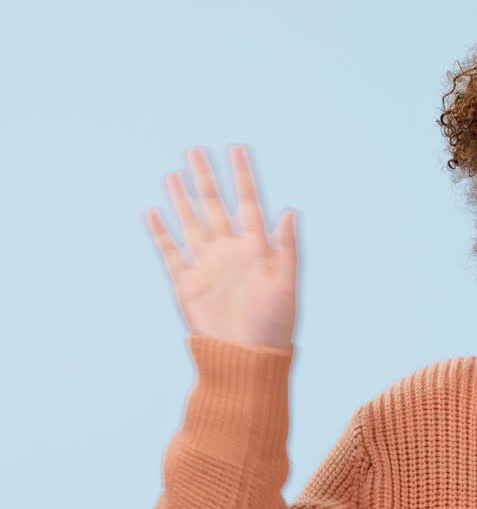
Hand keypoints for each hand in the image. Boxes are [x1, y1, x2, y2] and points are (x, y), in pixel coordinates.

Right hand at [146, 144, 298, 350]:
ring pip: (191, 223)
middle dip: (206, 179)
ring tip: (174, 173)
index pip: (249, 203)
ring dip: (183, 199)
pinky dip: (162, 234)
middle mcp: (230, 252)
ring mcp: (207, 266)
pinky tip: (154, 212)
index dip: (243, 176)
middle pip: (215, 206)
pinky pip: (171, 254)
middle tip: (195, 149)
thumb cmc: (274, 326)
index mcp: (257, 249)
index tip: (236, 148)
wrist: (246, 359)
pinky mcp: (186, 285)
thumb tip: (291, 211)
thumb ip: (287, 249)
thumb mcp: (286, 285)